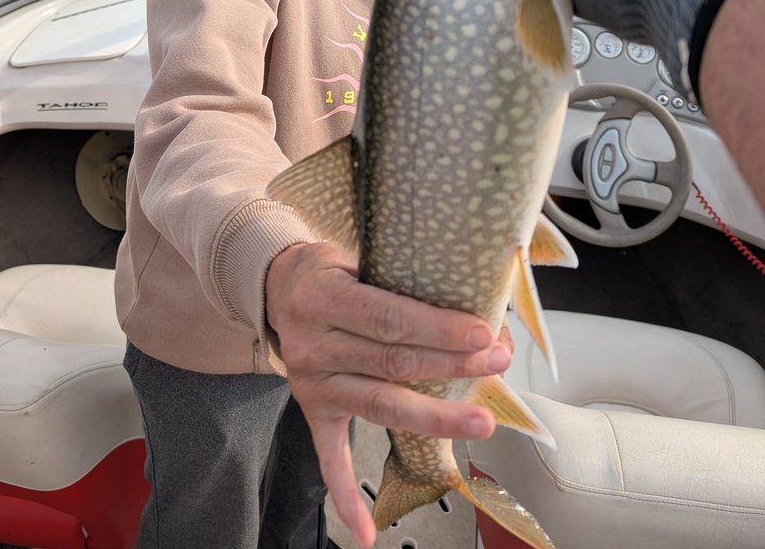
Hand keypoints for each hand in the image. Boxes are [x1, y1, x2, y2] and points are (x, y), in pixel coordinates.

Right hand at [265, 241, 509, 547]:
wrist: (278, 286)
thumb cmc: (331, 269)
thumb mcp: (356, 254)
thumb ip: (404, 276)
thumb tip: (476, 296)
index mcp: (323, 297)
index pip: (388, 317)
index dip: (437, 328)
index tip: (482, 333)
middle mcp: (312, 344)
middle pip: (391, 362)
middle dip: (451, 364)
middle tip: (497, 361)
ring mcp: (312, 382)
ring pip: (381, 405)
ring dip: (435, 415)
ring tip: (480, 420)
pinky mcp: (313, 411)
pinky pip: (329, 458)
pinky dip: (347, 495)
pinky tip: (367, 531)